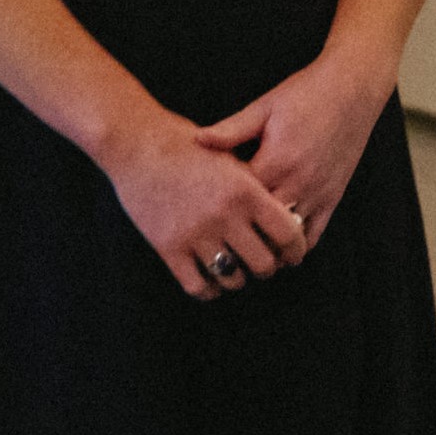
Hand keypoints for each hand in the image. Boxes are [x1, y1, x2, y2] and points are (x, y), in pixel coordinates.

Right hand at [102, 108, 307, 299]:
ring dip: (238, 278)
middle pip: (264, 263)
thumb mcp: (232, 158)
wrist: (139, 145)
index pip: (288, 233)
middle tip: (264, 264)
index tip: (294, 253)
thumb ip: (257, 187)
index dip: (296, 249)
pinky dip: (209, 290)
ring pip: (232, 278)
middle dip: (268, 267)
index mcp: (247, 191)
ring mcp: (196, 233)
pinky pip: (197, 285)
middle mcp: (225, 215)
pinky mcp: (168, 247)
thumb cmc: (190, 147)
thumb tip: (284, 215)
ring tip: (238, 270)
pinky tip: (211, 281)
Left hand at [195, 51, 395, 251]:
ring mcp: (318, 193)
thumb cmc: (307, 93)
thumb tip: (197, 139)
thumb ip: (232, 129)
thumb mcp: (265, 106)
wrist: (353, 87)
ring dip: (266, 246)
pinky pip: (314, 234)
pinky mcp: (334, 196)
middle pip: (260, 226)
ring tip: (245, 248)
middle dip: (239, 233)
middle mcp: (298, 182)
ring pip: (287, 237)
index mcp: (276, 161)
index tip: (205, 209)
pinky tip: (279, 246)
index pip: (239, 199)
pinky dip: (296, 246)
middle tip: (219, 238)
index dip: (219, 207)